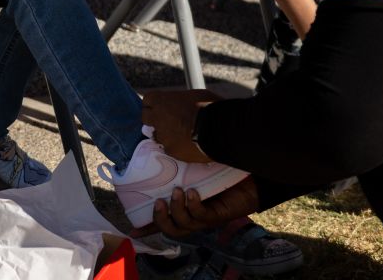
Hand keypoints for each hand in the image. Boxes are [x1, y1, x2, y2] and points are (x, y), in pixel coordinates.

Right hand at [130, 177, 260, 237]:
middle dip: (160, 220)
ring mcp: (205, 218)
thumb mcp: (197, 171)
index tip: (132, 231)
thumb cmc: (223, 173)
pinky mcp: (217, 216)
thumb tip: (163, 151)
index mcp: (186, 209)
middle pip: (171, 230)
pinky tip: (193, 192)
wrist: (251, 179)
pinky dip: (193, 205)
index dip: (148, 228)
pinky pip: (200, 216)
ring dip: (176, 210)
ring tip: (177, 192)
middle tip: (158, 203)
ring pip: (183, 225)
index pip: (164, 221)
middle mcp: (193, 217)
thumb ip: (181, 168)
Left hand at [140, 89, 221, 163]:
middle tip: (167, 120)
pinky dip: (176, 147)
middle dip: (154, 118)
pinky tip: (188, 145)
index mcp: (162, 100)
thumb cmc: (210, 108)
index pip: (148, 100)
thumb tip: (182, 104)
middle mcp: (157, 117)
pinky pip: (169, 148)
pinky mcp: (171, 150)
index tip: (161, 106)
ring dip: (165, 134)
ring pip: (157, 135)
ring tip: (182, 134)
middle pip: (146, 117)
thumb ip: (181, 101)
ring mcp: (163, 136)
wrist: (218, 130)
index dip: (155, 103)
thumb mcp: (195, 96)